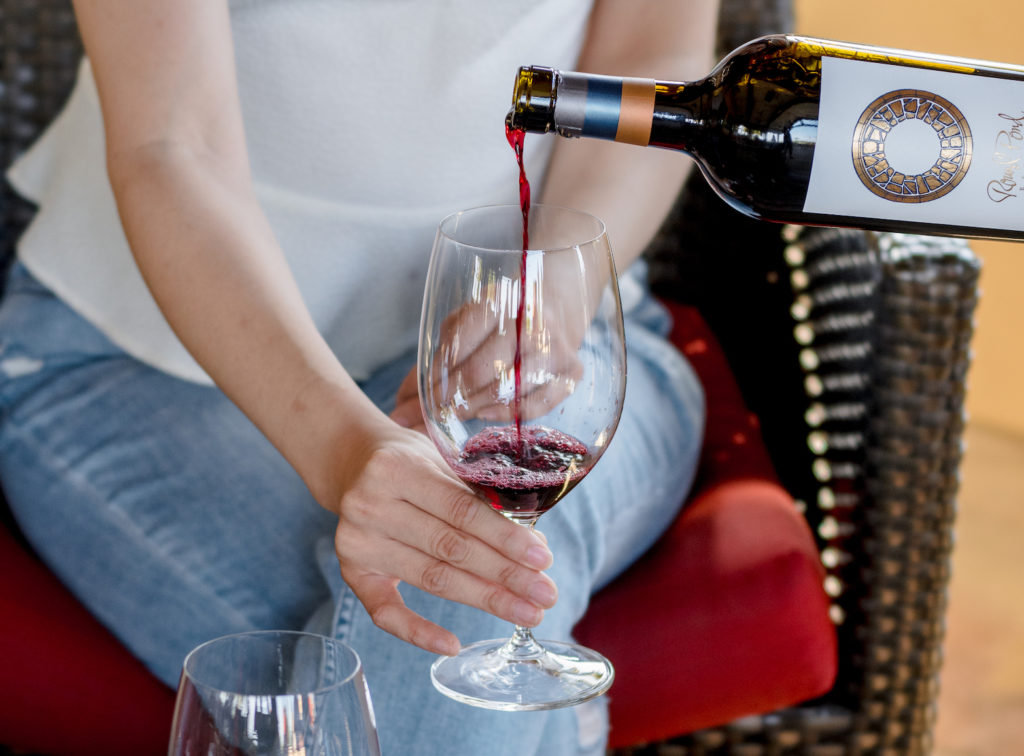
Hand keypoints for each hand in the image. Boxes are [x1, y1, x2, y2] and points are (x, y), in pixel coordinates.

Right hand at [331, 420, 557, 655]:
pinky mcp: (351, 572)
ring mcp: (357, 542)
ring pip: (431, 578)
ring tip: (525, 612)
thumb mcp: (439, 458)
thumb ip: (479, 494)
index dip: (505, 538)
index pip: (461, 511)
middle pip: (450, 549)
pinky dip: (418, 632)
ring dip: (484, 598)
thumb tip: (534, 544)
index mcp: (397, 469)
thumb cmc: (409, 460)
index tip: (543, 558)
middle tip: (546, 594)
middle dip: (505, 574)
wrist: (351, 461)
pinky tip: (453, 645)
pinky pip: (385, 612)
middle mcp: (371, 506)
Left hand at [392, 298, 585, 431]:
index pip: (459, 341)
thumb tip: (397, 413)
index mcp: (497, 300)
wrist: (553, 307)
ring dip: (476, 407)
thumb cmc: (496, 325)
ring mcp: (554, 346)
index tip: (423, 394)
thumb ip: (430, 368)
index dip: (437, 373)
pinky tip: (488, 415)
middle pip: (482, 370)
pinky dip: (509, 414)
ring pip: (508, 388)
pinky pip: (539, 403)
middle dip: (453, 396)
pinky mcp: (572, 371)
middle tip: (436, 412)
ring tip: (457, 414)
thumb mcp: (462, 329)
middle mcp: (529, 320)